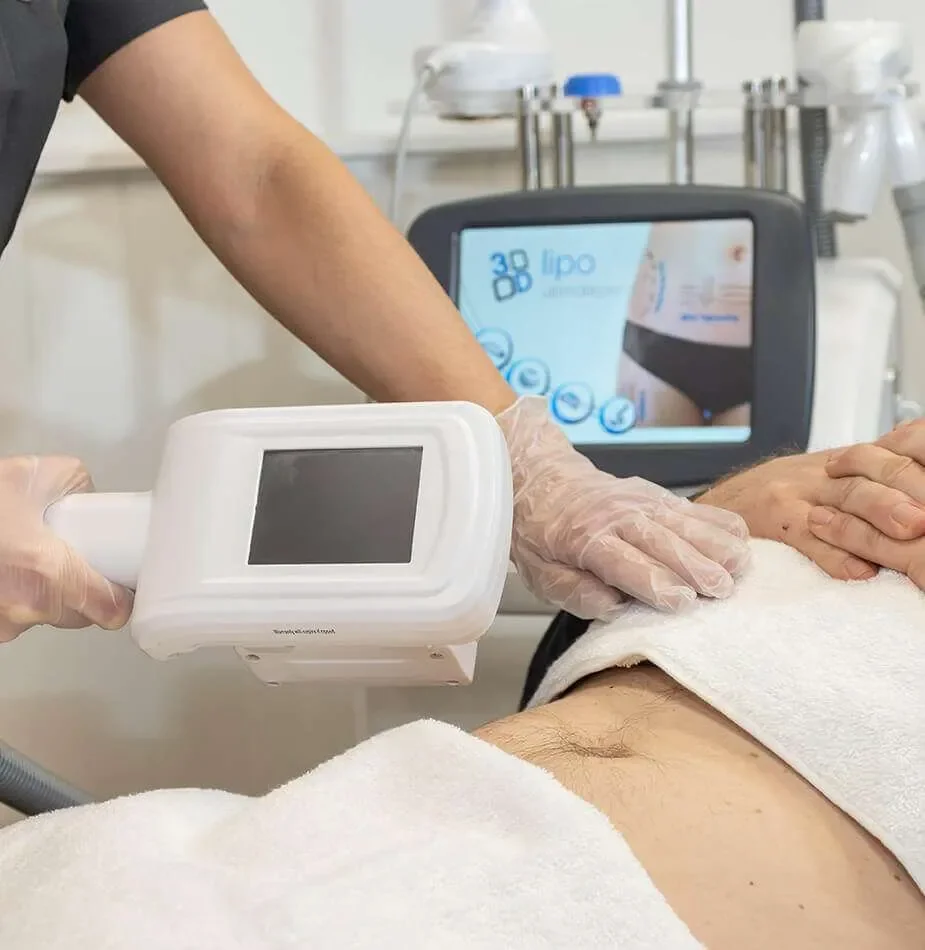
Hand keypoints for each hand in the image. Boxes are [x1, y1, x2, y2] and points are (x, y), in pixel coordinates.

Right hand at [0, 456, 133, 641]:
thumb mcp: (33, 474)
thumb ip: (76, 485)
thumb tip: (91, 499)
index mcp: (49, 575)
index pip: (109, 610)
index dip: (120, 598)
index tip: (123, 588)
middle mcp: (24, 609)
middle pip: (76, 617)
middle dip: (81, 593)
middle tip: (75, 561)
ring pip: (39, 617)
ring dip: (42, 595)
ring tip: (27, 558)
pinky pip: (7, 616)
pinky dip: (11, 596)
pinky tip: (4, 569)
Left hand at [495, 397, 750, 621]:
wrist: (540, 479)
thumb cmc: (541, 534)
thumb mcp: (539, 572)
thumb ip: (573, 591)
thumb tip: (611, 606)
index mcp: (584, 539)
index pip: (623, 562)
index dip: (654, 582)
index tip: (682, 602)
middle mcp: (615, 516)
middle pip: (661, 541)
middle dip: (694, 565)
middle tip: (722, 590)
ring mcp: (638, 501)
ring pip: (682, 521)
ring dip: (714, 543)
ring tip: (740, 566)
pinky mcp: (654, 494)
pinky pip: (691, 506)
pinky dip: (717, 521)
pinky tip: (739, 538)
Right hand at [696, 441, 924, 581]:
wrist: (718, 505)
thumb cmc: (779, 497)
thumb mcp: (825, 477)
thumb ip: (869, 480)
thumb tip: (916, 486)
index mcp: (841, 461)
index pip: (890, 451)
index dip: (916, 464)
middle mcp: (820, 471)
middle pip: (872, 472)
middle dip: (908, 490)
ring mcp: (794, 493)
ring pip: (845, 498)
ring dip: (880, 513)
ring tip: (911, 531)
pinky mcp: (771, 520)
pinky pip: (805, 535)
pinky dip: (832, 555)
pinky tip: (857, 570)